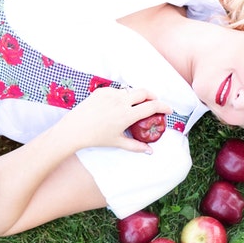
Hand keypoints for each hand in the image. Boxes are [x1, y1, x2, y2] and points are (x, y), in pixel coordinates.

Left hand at [56, 87, 173, 153]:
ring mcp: (110, 94)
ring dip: (136, 96)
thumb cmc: (96, 138)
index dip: (164, 107)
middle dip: (153, 96)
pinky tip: (117, 105)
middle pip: (145, 92)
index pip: (152, 106)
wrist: (74, 129)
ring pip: (130, 90)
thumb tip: (150, 151)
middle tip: (154, 103)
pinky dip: (121, 96)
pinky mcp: (101, 91)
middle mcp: (121, 101)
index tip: (169, 110)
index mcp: (127, 114)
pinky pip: (116, 91)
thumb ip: (136, 146)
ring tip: (135, 105)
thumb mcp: (117, 142)